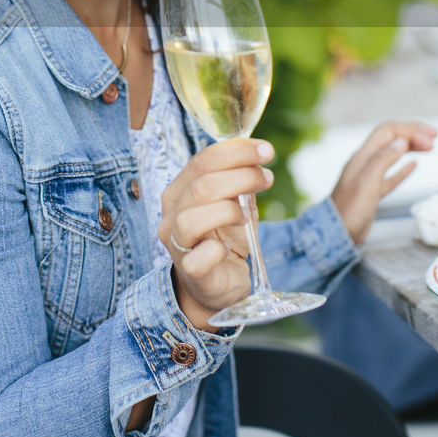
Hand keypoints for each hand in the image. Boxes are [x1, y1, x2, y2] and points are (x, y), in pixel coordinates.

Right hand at [159, 138, 274, 332]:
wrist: (215, 286)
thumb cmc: (223, 240)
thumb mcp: (233, 205)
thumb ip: (239, 181)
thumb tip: (259, 154)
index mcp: (179, 192)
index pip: (202, 161)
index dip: (236, 152)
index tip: (266, 150)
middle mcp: (171, 215)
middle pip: (201, 186)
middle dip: (241, 176)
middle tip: (266, 178)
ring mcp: (176, 244)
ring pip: (193, 218)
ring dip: (229, 211)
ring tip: (246, 216)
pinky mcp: (190, 271)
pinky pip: (201, 256)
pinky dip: (219, 250)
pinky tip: (229, 249)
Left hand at [331, 120, 436, 245]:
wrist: (337, 235)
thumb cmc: (350, 210)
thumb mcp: (367, 183)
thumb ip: (382, 160)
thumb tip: (401, 140)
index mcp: (363, 157)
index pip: (388, 132)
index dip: (411, 131)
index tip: (432, 140)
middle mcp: (365, 163)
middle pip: (390, 139)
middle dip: (412, 134)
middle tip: (435, 135)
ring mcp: (368, 178)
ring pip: (392, 155)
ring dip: (410, 147)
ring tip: (430, 146)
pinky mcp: (373, 193)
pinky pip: (390, 175)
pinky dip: (404, 168)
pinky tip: (414, 165)